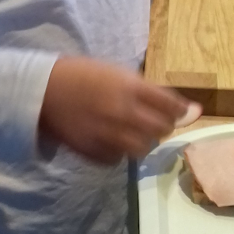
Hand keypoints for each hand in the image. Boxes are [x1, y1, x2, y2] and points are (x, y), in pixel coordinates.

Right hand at [39, 57, 196, 164]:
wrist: (42, 91)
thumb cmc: (82, 75)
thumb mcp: (118, 74)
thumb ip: (152, 92)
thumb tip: (192, 109)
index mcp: (130, 87)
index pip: (170, 105)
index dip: (179, 110)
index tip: (179, 111)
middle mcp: (122, 112)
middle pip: (161, 129)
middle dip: (162, 125)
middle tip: (152, 120)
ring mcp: (107, 134)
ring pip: (143, 148)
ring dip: (142, 140)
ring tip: (131, 132)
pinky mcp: (93, 152)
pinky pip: (118, 159)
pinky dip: (119, 151)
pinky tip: (112, 139)